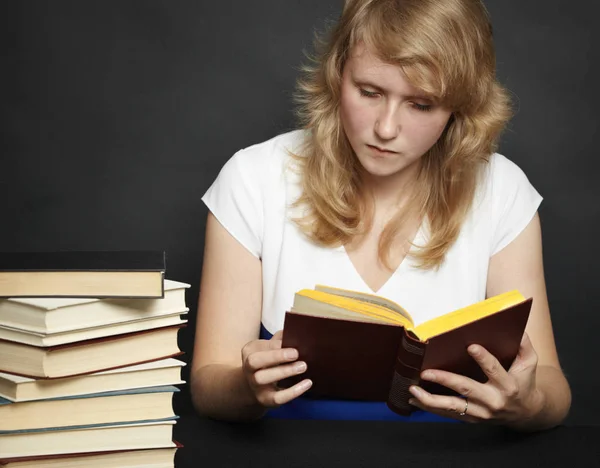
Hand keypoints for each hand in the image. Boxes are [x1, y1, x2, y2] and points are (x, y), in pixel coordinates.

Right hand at [241, 330, 312, 407]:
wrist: (254, 386)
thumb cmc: (267, 361)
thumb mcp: (269, 347)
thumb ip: (280, 339)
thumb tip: (296, 329)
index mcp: (249, 351)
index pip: (259, 347)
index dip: (275, 346)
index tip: (290, 342)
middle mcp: (248, 368)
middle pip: (255, 361)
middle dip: (276, 356)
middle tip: (296, 354)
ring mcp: (255, 385)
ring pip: (263, 379)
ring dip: (284, 372)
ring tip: (303, 366)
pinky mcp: (265, 400)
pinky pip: (277, 398)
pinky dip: (293, 391)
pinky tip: (307, 383)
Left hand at [407, 332, 544, 424]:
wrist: (525, 413)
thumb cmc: (524, 382)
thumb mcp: (529, 363)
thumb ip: (524, 345)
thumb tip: (518, 327)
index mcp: (508, 385)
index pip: (495, 370)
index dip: (483, 359)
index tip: (471, 346)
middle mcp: (493, 401)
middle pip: (466, 389)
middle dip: (445, 380)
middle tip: (426, 371)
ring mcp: (480, 412)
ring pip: (452, 407)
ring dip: (430, 399)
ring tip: (413, 389)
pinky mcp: (471, 418)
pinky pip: (448, 414)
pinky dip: (430, 408)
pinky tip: (414, 399)